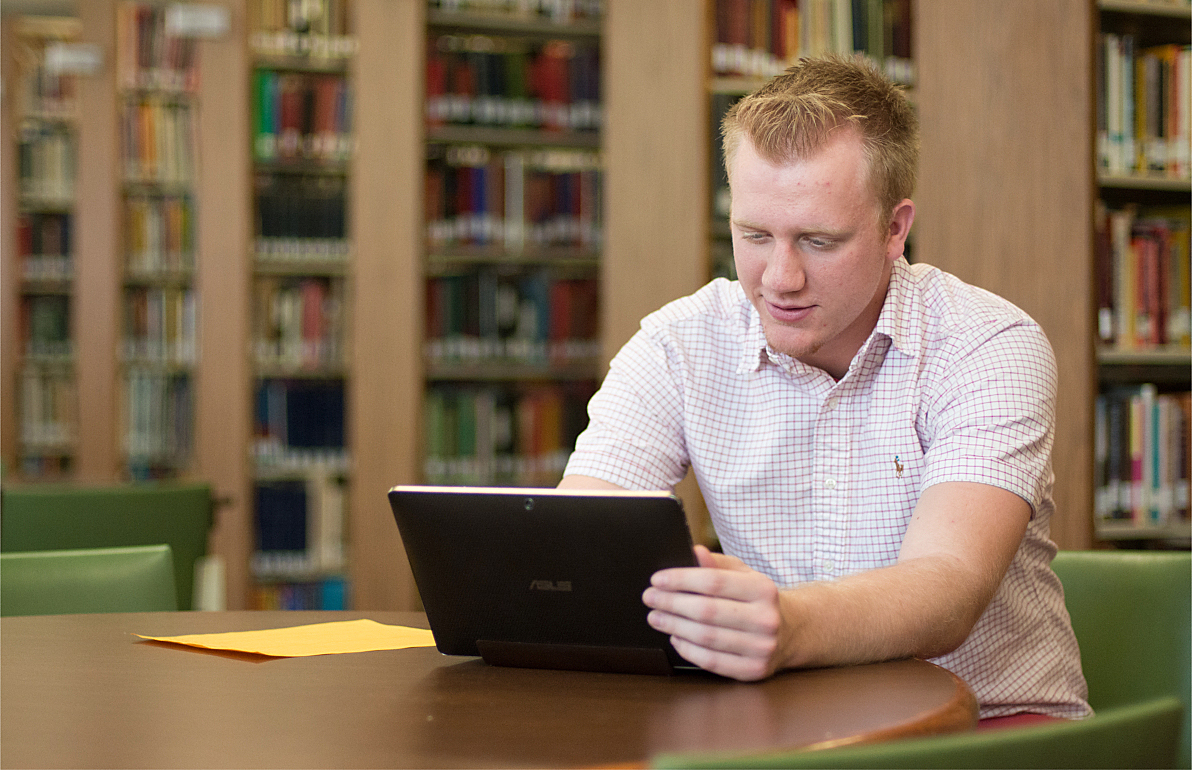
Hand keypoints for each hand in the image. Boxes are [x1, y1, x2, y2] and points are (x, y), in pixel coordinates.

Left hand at [642, 545, 788, 680]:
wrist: (791, 631)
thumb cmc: (758, 599)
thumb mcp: (744, 574)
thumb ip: (718, 564)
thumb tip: (694, 552)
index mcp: (763, 589)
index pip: (714, 582)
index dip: (681, 580)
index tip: (657, 580)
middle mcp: (766, 619)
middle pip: (707, 611)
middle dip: (671, 603)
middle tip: (649, 598)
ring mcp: (761, 648)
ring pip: (706, 637)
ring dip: (674, 626)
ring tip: (656, 617)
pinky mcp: (753, 670)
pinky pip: (712, 661)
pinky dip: (688, 649)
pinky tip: (675, 637)